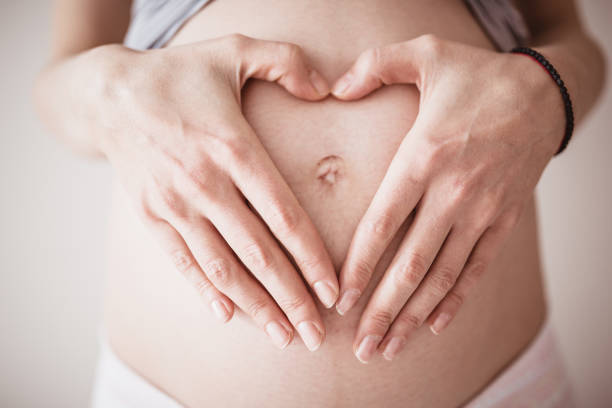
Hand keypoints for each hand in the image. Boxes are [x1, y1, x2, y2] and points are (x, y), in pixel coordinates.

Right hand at [92, 34, 337, 350]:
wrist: (109, 94)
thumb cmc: (179, 74)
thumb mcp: (234, 50)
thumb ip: (286, 62)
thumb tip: (328, 88)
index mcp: (232, 147)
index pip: (283, 214)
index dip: (311, 257)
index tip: (333, 291)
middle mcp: (204, 182)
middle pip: (257, 252)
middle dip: (290, 297)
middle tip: (316, 334)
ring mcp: (174, 203)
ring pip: (222, 266)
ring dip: (255, 305)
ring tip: (283, 336)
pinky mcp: (151, 215)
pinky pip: (182, 260)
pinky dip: (205, 290)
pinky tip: (228, 315)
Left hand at [331, 35, 563, 361]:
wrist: (544, 91)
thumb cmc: (477, 75)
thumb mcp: (424, 54)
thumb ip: (374, 65)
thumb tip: (333, 87)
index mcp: (425, 156)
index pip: (383, 223)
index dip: (360, 265)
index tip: (340, 299)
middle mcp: (453, 191)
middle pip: (412, 263)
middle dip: (384, 309)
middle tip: (362, 346)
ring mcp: (482, 210)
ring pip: (445, 276)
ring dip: (415, 315)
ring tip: (390, 347)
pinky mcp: (503, 218)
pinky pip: (479, 267)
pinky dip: (457, 299)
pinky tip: (435, 324)